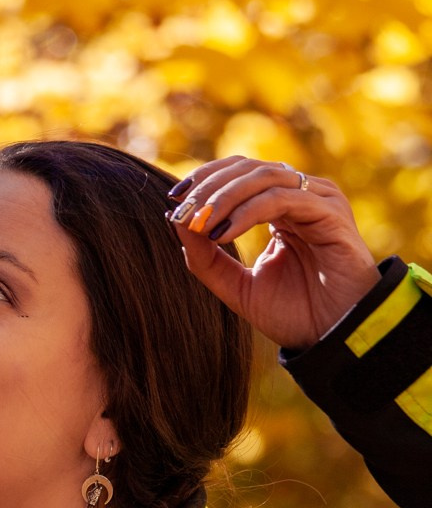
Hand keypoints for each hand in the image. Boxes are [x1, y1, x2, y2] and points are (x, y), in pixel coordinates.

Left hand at [166, 156, 381, 350]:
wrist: (334, 338)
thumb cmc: (295, 313)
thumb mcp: (237, 286)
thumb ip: (205, 258)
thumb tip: (174, 221)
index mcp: (281, 206)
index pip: (240, 172)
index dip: (206, 179)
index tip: (174, 199)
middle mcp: (302, 196)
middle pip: (249, 169)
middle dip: (210, 188)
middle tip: (183, 213)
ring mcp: (320, 201)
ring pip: (265, 177)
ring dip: (225, 197)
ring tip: (200, 223)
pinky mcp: (331, 214)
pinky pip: (283, 199)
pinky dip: (249, 211)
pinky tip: (224, 232)